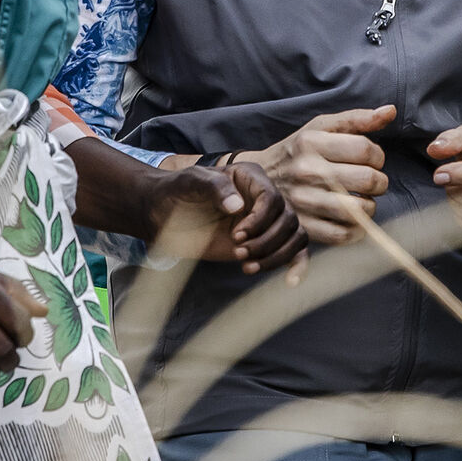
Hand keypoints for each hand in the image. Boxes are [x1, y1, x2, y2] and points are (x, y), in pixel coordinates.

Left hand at [147, 160, 309, 273]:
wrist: (164, 213)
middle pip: (288, 219)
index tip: (236, 235)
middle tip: (238, 251)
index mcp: (251, 178)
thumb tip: (237, 205)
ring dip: (275, 256)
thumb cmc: (178, 192)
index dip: (259, 220)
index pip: (272, 198)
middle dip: (265, 241)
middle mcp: (264, 199)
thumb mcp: (191, 182)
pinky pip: (294, 252)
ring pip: (294, 237)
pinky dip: (297, 267)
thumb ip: (214, 187)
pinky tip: (290, 282)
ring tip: (247, 266)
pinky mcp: (265, 243)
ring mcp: (266, 222)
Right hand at [245, 105, 396, 244]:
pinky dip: (356, 229)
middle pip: (368, 180)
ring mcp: (303, 201)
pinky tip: (353, 218)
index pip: (366, 149)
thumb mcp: (320, 127)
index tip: (371, 160)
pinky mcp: (303, 226)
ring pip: (359, 209)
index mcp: (311, 142)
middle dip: (379, 181)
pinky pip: (343, 234)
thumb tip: (391, 111)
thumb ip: (357, 119)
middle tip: (370, 181)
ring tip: (361, 199)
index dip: (378, 156)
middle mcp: (306, 171)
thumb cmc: (298, 151)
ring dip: (369, 206)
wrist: (258, 181)